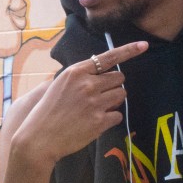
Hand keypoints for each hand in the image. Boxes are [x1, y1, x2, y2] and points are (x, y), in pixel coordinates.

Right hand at [11, 41, 147, 167]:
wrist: (39, 138)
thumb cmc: (47, 111)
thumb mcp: (59, 85)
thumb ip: (79, 77)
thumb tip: (99, 73)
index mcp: (75, 72)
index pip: (107, 58)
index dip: (128, 51)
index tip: (144, 45)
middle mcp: (87, 84)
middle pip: (119, 78)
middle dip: (114, 86)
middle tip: (101, 95)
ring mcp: (94, 103)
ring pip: (121, 95)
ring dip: (113, 101)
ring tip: (96, 109)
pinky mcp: (100, 121)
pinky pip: (118, 115)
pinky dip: (110, 118)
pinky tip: (95, 122)